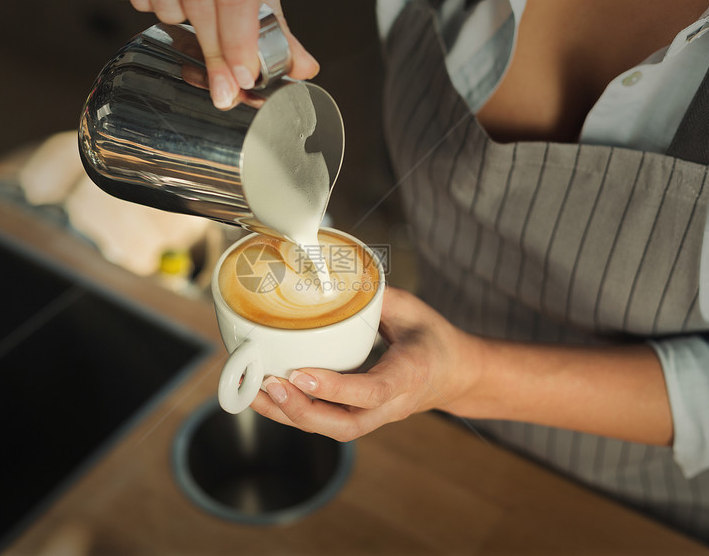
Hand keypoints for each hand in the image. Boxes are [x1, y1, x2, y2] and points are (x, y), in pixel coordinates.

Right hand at [90, 0, 319, 107]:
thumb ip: (276, 28)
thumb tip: (302, 68)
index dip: (239, 40)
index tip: (244, 76)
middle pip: (202, 8)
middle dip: (215, 57)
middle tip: (224, 91)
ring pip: (169, 8)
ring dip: (183, 30)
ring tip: (195, 22)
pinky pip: (140, 1)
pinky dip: (155, 10)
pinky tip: (170, 0)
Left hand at [250, 287, 484, 440]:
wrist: (455, 374)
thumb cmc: (432, 339)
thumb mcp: (412, 309)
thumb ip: (375, 296)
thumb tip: (336, 279)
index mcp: (409, 375)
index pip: (372, 391)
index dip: (334, 387)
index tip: (299, 373)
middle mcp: (391, 404)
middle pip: (344, 425)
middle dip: (301, 410)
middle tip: (269, 385)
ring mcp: (375, 416)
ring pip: (330, 430)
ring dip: (288, 415)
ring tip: (253, 392)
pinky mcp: (359, 416)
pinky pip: (325, 423)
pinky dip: (292, 413)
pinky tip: (264, 397)